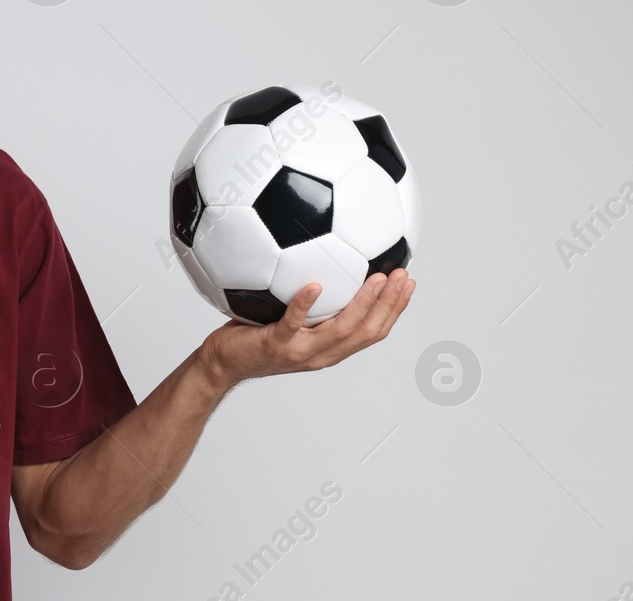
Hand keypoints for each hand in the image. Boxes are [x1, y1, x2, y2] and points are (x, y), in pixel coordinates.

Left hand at [198, 268, 415, 390]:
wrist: (223, 363)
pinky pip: (294, 323)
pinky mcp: (276, 344)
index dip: (395, 310)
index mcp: (330, 350)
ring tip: (375, 279)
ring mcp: (300, 351)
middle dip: (389, 305)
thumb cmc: (256, 337)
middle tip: (402, 277)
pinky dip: (305, 304)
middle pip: (366, 332)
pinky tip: (314, 286)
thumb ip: (314, 307)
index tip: (408, 284)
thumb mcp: (293, 323)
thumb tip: (328, 269)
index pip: (373, 332)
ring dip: (361, 303)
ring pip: (340, 330)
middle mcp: (321, 354)